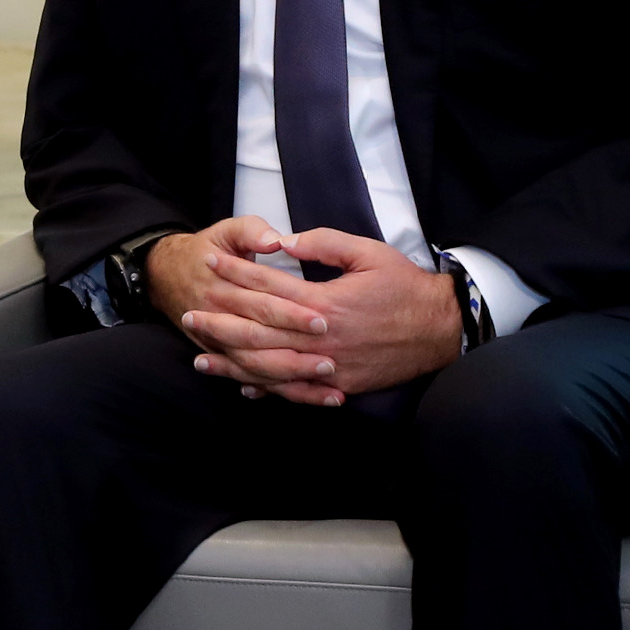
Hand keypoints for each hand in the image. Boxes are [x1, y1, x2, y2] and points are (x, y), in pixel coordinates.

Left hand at [158, 222, 458, 405]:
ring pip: (270, 366)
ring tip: (199, 356)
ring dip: (232, 362)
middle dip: (219, 322)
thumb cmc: (405, 286)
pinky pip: (296, 390)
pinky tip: (242, 387)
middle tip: (187, 314)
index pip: (267, 285)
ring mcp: (329, 365)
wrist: (442, 329)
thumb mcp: (368, 253)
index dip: (235, 272)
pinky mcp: (339, 385)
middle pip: (258, 330)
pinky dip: (267, 389)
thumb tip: (286, 239)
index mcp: (325, 301)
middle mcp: (321, 337)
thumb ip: (325, 244)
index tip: (208, 261)